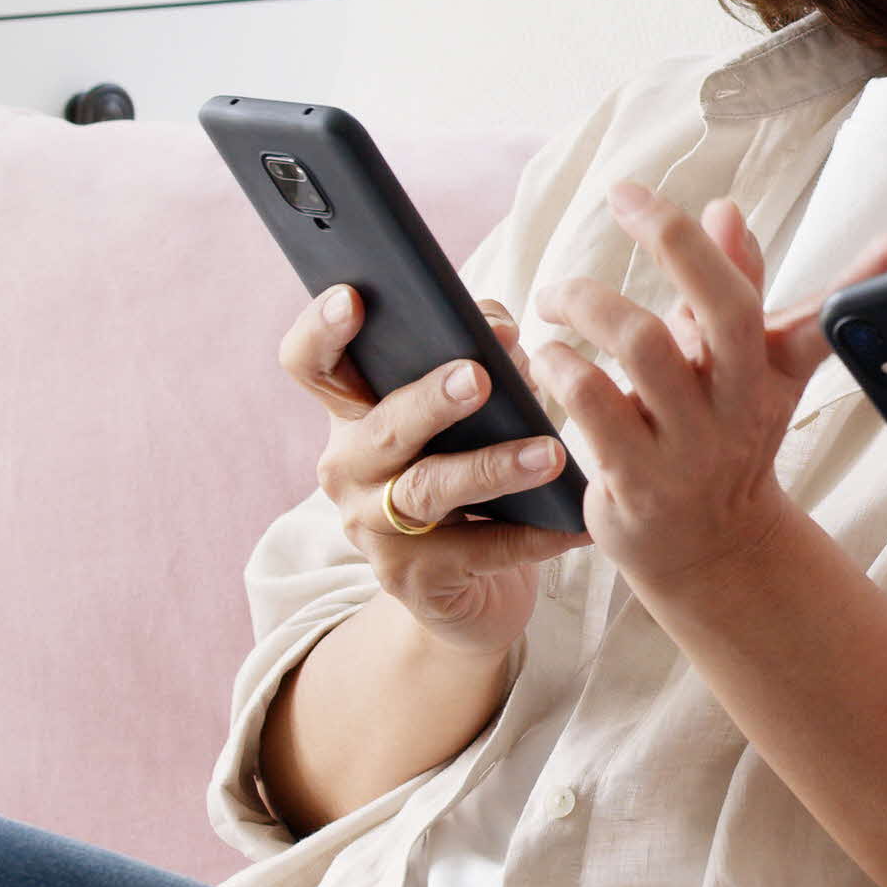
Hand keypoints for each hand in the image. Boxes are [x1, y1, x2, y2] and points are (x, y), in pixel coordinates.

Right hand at [280, 284, 585, 659]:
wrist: (468, 588)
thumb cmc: (470, 468)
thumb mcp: (469, 410)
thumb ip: (478, 356)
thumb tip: (500, 329)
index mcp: (352, 413)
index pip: (311, 363)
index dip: (321, 330)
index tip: (353, 298)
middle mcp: (348, 468)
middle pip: (381, 427)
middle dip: (430, 399)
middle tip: (480, 376)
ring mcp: (373, 528)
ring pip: (428, 490)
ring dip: (491, 468)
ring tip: (549, 454)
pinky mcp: (413, 580)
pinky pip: (480, 551)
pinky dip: (534, 535)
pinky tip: (575, 522)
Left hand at [531, 183, 886, 606]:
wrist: (714, 553)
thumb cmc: (725, 440)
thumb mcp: (748, 369)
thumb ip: (742, 288)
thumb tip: (729, 211)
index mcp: (768, 372)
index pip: (768, 298)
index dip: (720, 243)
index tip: (677, 197)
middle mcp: (737, 407)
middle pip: (717, 308)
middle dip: (670, 242)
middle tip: (621, 202)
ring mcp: (688, 447)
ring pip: (644, 346)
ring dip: (590, 303)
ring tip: (555, 301)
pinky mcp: (636, 481)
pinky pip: (590, 402)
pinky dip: (559, 364)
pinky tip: (545, 358)